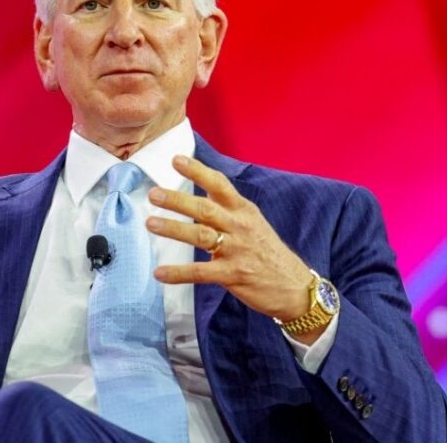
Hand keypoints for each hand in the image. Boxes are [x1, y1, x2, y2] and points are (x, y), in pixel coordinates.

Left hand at [146, 155, 319, 340]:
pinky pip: (201, 272)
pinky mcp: (233, 275)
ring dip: (174, 229)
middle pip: (205, 209)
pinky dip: (179, 273)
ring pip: (201, 235)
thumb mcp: (253, 223)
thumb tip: (202, 190)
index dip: (198, 171)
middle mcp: (240, 226)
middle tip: (154, 194)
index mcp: (244, 211)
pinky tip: (159, 273)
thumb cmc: (268, 253)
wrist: (295, 287)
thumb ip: (228, 209)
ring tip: (151, 223)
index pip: (219, 185)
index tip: (176, 160)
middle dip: (178, 200)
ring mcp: (237, 250)